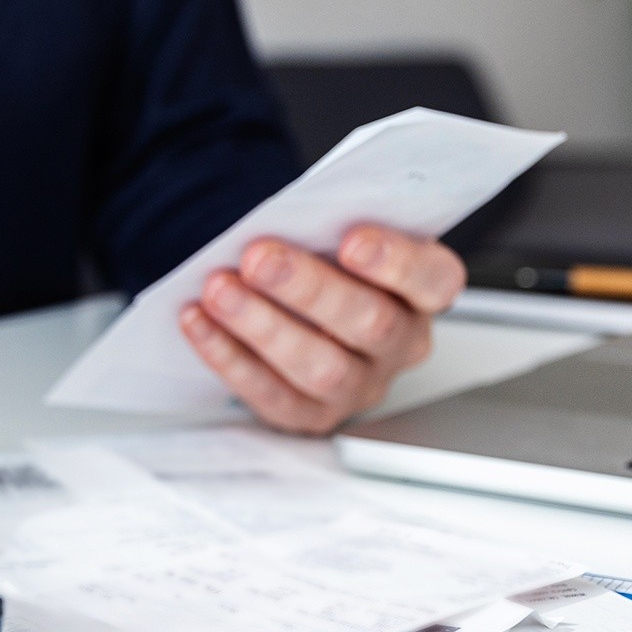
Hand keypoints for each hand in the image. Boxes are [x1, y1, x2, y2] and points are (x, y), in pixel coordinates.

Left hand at [178, 224, 464, 435]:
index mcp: (423, 292)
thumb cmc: (326, 257)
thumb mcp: (340, 229)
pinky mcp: (313, 415)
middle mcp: (401, 344)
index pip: (432, 280)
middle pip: (370, 323)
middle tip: (259, 258)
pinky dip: (229, 356)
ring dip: (262, 325)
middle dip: (308, 289)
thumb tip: (290, 217)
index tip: (352, 241)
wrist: (295, 302)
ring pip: (321, 367)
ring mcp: (360, 385)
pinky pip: (272, 395)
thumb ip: (332, 223)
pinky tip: (198, 321)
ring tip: (219, 289)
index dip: (396, 263)